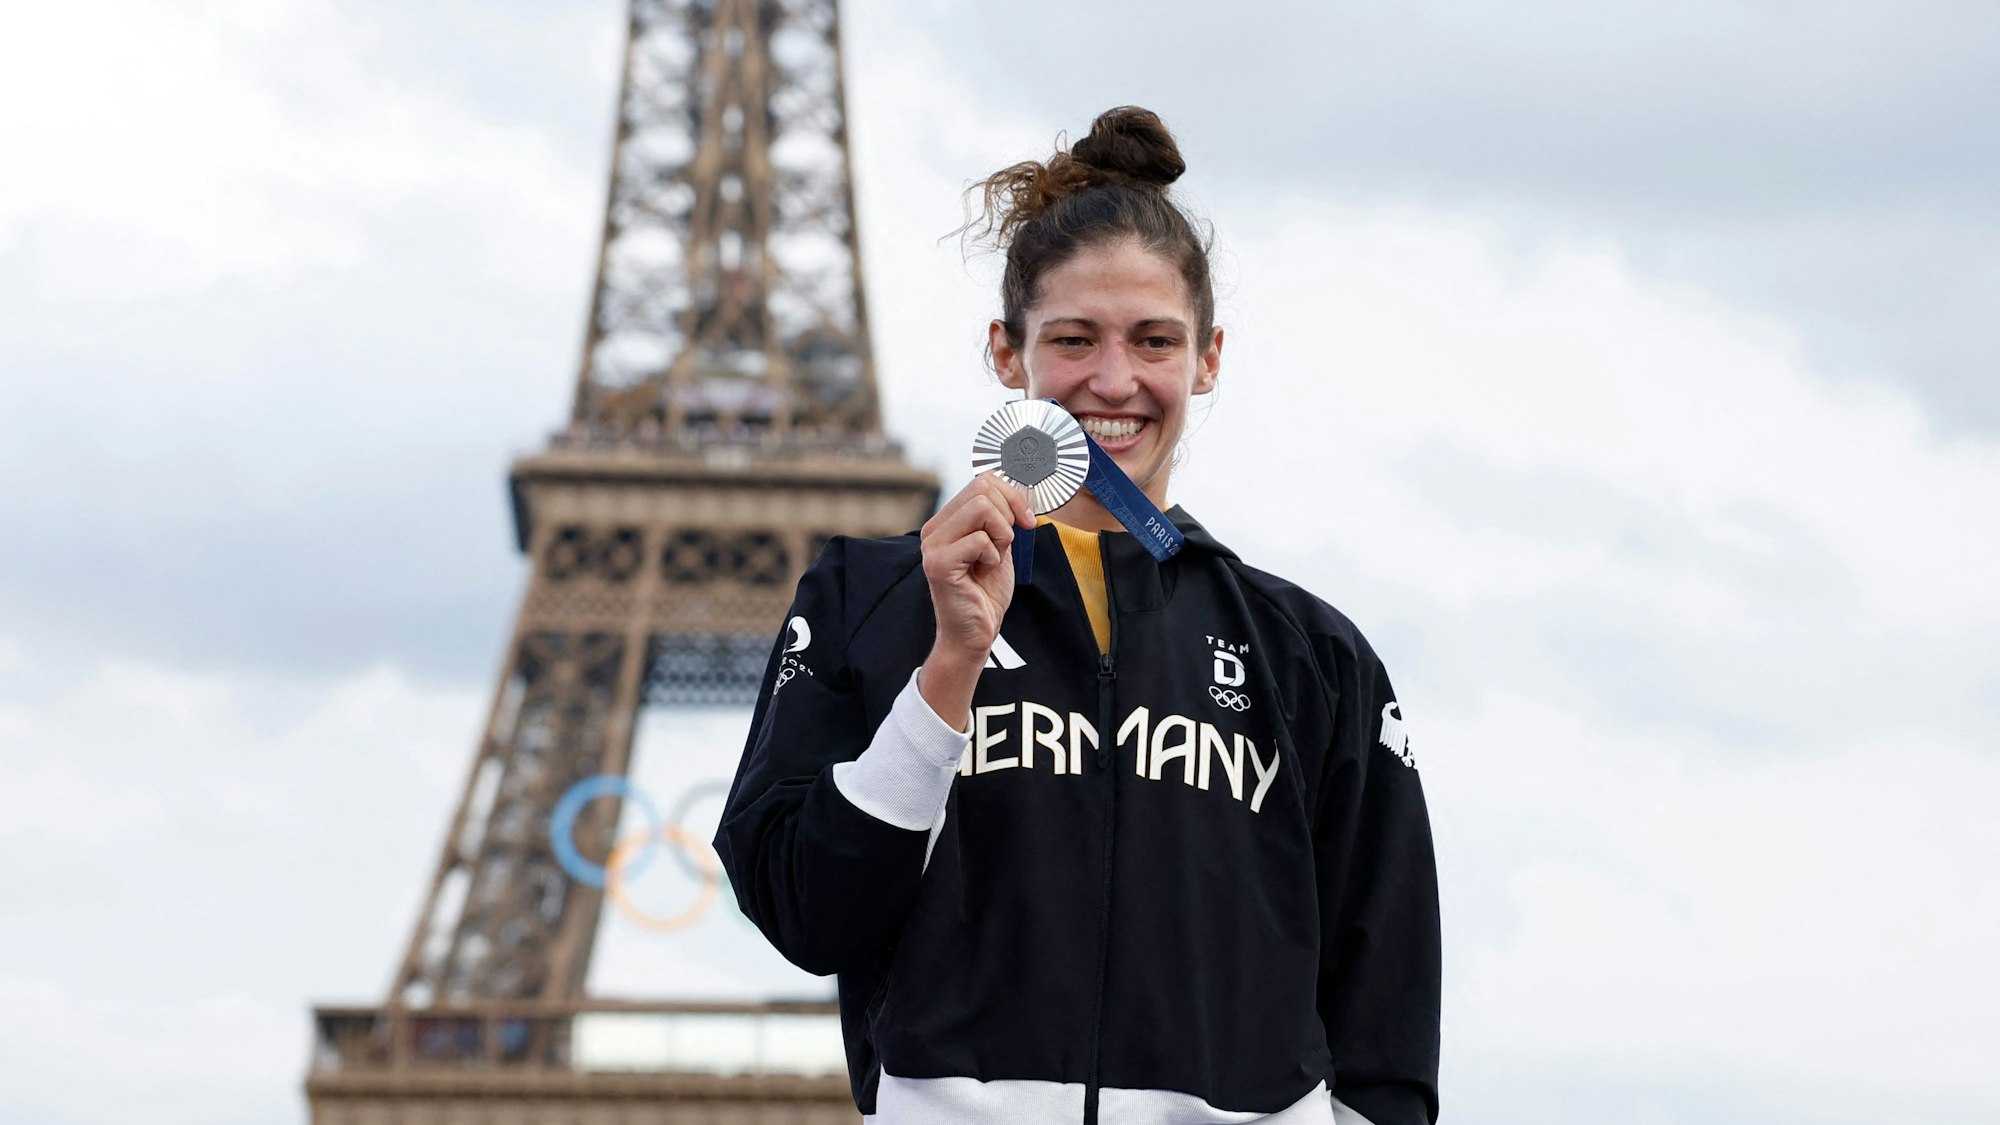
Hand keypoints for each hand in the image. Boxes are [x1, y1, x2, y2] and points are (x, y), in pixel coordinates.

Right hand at [916, 473, 1033, 728]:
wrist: (975, 633)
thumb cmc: (985, 592)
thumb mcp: (999, 545)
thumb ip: (1001, 517)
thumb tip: (1019, 491)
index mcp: (946, 521)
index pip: (982, 481)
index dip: (1013, 496)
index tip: (1027, 521)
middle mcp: (934, 529)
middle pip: (982, 489)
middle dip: (1009, 514)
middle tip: (1005, 546)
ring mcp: (933, 545)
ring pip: (982, 507)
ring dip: (1001, 535)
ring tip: (992, 559)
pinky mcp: (939, 564)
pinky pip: (980, 540)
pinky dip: (993, 557)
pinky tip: (982, 573)